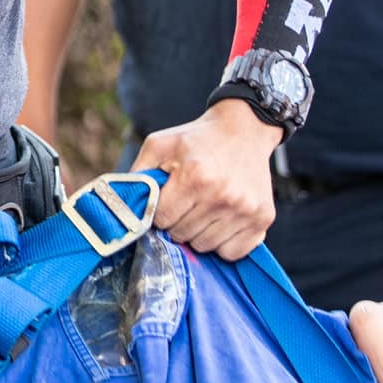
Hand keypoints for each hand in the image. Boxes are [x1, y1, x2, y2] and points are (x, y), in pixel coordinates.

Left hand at [130, 100, 280, 259]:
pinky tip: (222, 218)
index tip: (167, 200)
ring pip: (205, 247)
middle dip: (178, 223)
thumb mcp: (160, 144)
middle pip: (183, 235)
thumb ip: (137, 174)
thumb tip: (119, 206)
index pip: (163, 220)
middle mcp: (223, 195)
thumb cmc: (197, 140)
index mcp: (195, 176)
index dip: (160, 213)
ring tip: (204, 207)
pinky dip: (223, 242)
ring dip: (198, 233)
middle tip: (186, 202)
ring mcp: (246, 209)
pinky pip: (232, 253)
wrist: (244, 130)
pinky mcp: (263, 219)